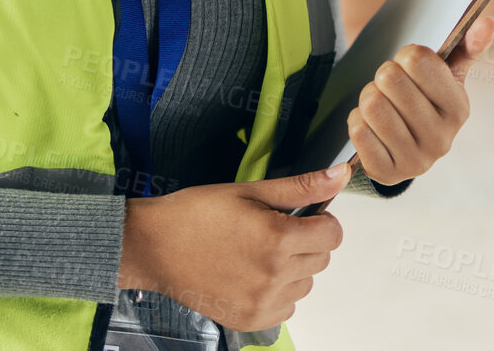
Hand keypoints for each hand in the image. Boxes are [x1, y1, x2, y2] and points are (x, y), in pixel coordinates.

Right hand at [117, 165, 351, 330]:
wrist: (154, 247)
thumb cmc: (196, 214)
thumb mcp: (248, 190)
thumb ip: (299, 187)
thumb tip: (339, 174)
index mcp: (277, 237)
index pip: (332, 234)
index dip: (320, 220)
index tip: (301, 217)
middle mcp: (274, 274)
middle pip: (321, 259)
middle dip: (305, 242)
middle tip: (270, 232)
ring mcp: (263, 301)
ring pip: (305, 284)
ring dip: (291, 269)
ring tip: (256, 253)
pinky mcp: (251, 320)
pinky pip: (286, 307)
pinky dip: (276, 292)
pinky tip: (250, 275)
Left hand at [347, 15, 493, 185]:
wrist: (406, 146)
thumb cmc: (426, 100)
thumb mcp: (447, 75)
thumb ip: (466, 47)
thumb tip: (487, 22)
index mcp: (460, 110)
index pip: (417, 59)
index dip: (405, 56)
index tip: (410, 66)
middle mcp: (442, 140)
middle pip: (389, 78)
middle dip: (383, 76)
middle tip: (392, 87)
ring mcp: (415, 161)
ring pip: (372, 104)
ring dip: (368, 98)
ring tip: (383, 105)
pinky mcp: (387, 174)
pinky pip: (357, 130)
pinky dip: (357, 121)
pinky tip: (372, 128)